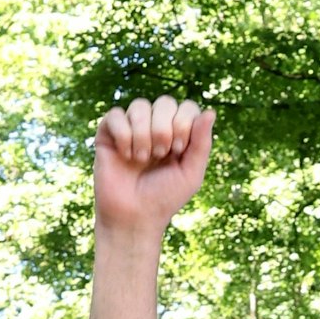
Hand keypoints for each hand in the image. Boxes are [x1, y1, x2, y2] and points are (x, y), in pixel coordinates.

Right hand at [93, 97, 214, 237]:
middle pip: (165, 102)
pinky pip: (116, 115)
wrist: (134, 217)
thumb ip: (202, 144)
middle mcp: (155, 127)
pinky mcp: (108, 134)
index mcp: (177, 134)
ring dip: (144, 133)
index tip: (178, 150)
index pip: (186, 106)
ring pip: (140, 105)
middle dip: (164, 128)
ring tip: (142, 159)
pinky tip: (125, 156)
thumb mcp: (191, 174)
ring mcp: (132, 128)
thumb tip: (211, 111)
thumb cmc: (164, 198)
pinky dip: (124, 135)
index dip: (184, 122)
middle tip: (161, 155)